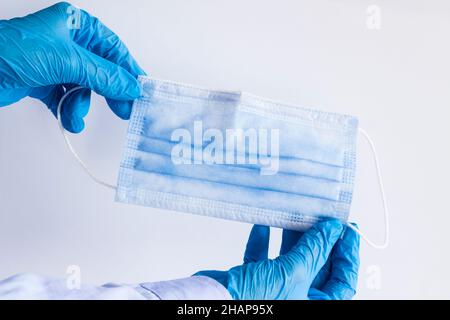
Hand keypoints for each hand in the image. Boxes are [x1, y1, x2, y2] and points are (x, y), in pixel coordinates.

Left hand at [0, 2, 144, 132]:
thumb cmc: (11, 50)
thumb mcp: (68, 61)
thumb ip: (104, 76)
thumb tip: (131, 86)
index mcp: (75, 25)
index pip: (112, 48)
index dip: (127, 69)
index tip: (139, 88)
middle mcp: (67, 42)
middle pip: (101, 68)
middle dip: (109, 91)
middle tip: (124, 108)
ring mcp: (55, 62)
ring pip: (84, 87)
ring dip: (82, 104)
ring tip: (78, 114)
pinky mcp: (44, 81)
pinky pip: (67, 98)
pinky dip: (69, 110)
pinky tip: (69, 119)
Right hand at [196, 220, 359, 299]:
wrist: (212, 299)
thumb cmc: (254, 300)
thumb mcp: (292, 272)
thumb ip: (313, 249)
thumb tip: (332, 229)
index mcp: (314, 304)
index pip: (344, 280)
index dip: (348, 254)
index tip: (347, 230)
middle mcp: (297, 297)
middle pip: (317, 265)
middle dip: (319, 240)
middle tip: (323, 217)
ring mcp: (275, 288)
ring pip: (291, 258)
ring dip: (292, 236)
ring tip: (296, 215)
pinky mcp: (254, 279)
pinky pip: (265, 257)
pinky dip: (265, 240)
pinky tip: (264, 224)